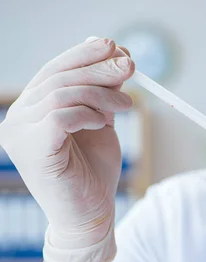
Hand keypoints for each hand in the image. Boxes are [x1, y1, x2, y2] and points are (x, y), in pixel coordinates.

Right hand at [0, 37, 134, 261]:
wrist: (92, 214)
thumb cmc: (94, 172)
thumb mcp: (101, 122)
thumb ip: (102, 93)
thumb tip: (115, 54)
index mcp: (32, 109)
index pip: (54, 70)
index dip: (84, 55)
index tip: (115, 47)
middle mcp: (18, 118)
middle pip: (58, 77)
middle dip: (98, 68)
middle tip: (130, 66)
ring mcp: (20, 134)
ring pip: (62, 94)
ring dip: (101, 94)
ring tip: (127, 105)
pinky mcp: (32, 149)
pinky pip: (61, 116)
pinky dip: (88, 114)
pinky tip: (104, 123)